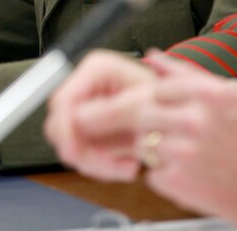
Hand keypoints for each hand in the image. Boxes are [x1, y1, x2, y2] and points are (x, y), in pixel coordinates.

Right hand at [44, 50, 156, 180]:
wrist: (178, 115)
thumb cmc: (167, 101)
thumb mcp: (143, 103)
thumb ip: (110, 111)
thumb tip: (77, 121)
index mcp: (96, 69)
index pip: (63, 99)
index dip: (64, 126)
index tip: (73, 151)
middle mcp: (85, 87)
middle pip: (59, 125)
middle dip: (81, 150)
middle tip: (106, 166)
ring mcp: (84, 111)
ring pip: (68, 145)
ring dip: (96, 162)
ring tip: (127, 165)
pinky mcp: (89, 131)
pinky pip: (82, 155)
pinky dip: (103, 166)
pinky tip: (126, 163)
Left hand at [135, 54, 236, 229]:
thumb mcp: (230, 93)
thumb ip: (186, 72)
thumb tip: (151, 55)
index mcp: (210, 94)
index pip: (160, 89)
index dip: (170, 103)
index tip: (185, 113)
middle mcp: (195, 121)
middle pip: (144, 114)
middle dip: (158, 125)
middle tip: (181, 136)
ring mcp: (184, 153)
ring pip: (143, 144)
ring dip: (160, 151)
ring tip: (188, 156)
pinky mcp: (178, 183)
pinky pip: (151, 174)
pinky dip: (167, 177)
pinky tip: (192, 176)